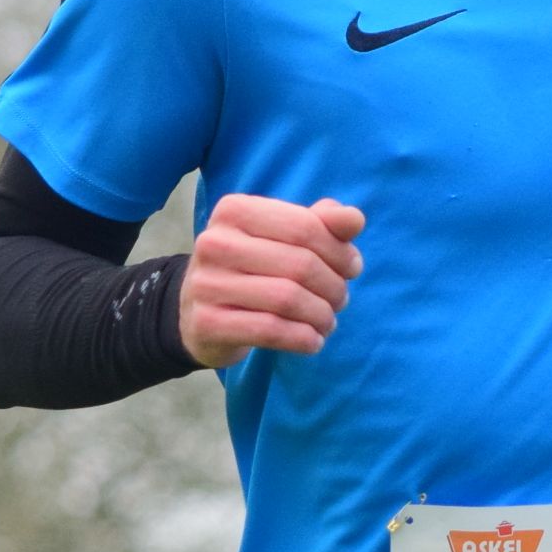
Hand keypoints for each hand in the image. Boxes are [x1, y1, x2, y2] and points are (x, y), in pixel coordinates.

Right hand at [179, 194, 365, 365]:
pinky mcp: (207, 322)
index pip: (304, 227)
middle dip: (334, 286)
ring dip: (321, 315)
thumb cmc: (253, 267)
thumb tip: (354, 219)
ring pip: (287, 299)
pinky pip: (269, 330)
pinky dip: (302, 338)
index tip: (353, 268)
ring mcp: (206, 284)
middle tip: (341, 300)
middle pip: (300, 264)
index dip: (339, 250)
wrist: (197, 311)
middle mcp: (214, 242)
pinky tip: (313, 340)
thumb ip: (322, 223)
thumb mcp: (284, 238)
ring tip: (328, 321)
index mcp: (234, 210)